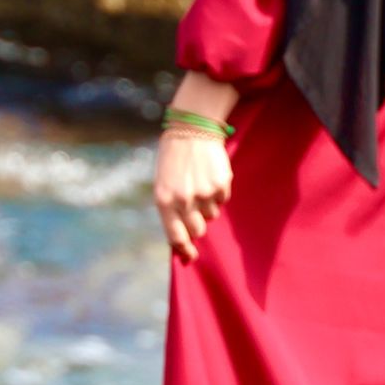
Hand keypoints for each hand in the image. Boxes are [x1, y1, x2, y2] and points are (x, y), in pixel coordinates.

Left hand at [154, 71, 238, 263]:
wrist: (191, 128)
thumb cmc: (173, 158)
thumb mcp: (162, 183)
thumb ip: (170, 211)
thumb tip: (181, 242)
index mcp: (164, 200)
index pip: (176, 236)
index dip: (184, 249)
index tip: (191, 256)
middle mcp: (183, 200)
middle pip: (198, 230)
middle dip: (198, 224)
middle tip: (195, 209)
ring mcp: (203, 193)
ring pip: (212, 215)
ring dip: (207, 206)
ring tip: (200, 184)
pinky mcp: (221, 185)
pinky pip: (222, 201)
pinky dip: (217, 193)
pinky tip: (209, 176)